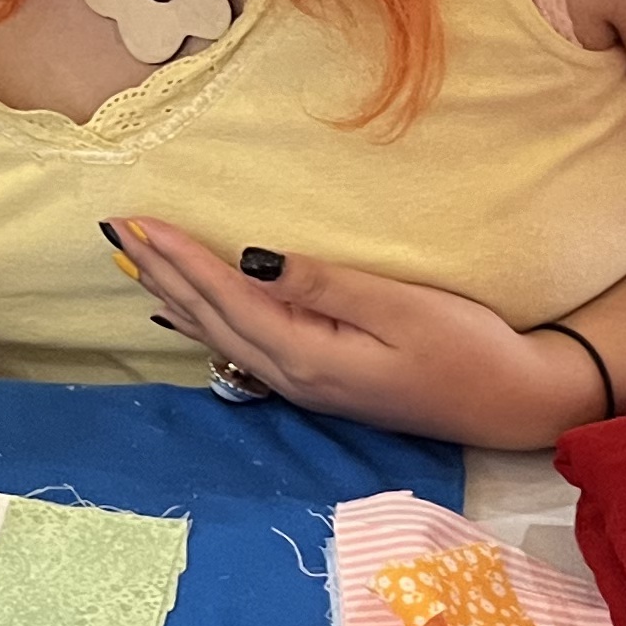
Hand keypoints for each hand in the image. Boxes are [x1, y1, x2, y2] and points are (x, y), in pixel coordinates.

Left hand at [110, 219, 607, 450]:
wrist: (513, 402)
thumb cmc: (468, 348)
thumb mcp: (400, 308)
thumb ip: (323, 286)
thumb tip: (252, 260)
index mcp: (306, 354)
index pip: (224, 298)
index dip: (178, 259)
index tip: (138, 222)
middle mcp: (290, 375)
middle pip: (207, 318)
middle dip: (158, 273)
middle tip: (112, 231)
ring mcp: (300, 383)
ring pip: (217, 333)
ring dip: (171, 296)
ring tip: (130, 263)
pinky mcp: (315, 381)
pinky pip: (238, 347)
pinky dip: (201, 325)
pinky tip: (178, 317)